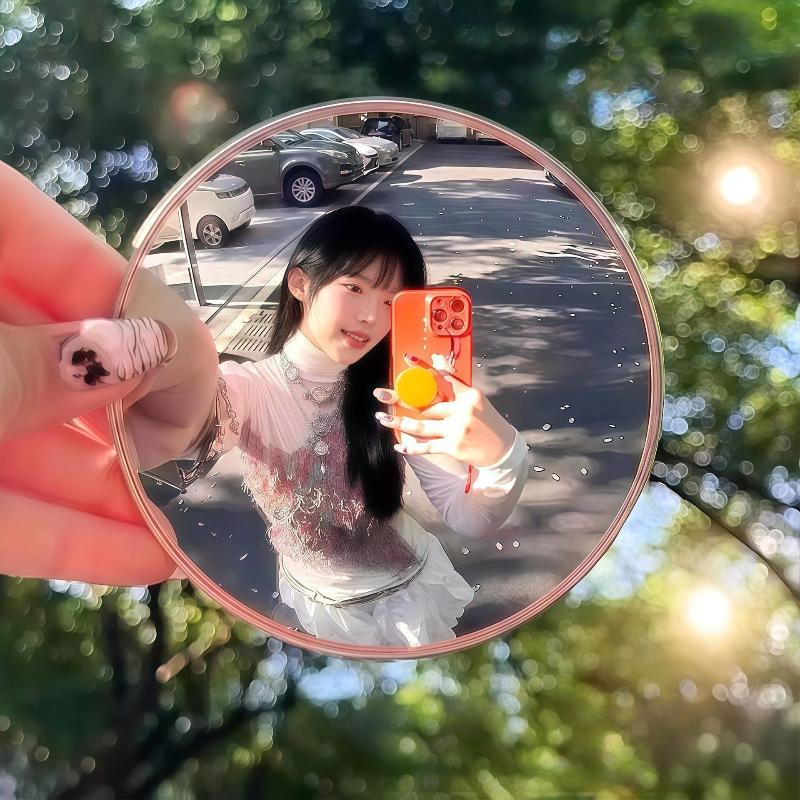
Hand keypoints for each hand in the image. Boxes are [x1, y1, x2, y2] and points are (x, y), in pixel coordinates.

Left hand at [0, 162, 217, 584]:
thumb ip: (32, 364)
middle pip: (45, 353)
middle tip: (202, 443)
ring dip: (108, 487)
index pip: (37, 239)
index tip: (194, 349)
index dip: (122, 291)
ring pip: (24, 442)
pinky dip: (61, 538)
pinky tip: (144, 559)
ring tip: (193, 514)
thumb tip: (148, 351)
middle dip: (125, 408)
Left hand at [372, 353, 516, 467]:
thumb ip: (454, 383)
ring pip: (421, 425)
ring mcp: (457, 429)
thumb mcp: (475, 399)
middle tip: (380, 394)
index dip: (423, 368)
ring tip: (382, 418)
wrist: (502, 449)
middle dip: (400, 398)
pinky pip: (427, 446)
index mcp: (468, 395)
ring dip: (399, 422)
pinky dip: (412, 447)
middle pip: (425, 403)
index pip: (442, 378)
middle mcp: (463, 410)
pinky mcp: (453, 447)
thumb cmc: (486, 421)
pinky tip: (398, 445)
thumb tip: (437, 359)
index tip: (406, 359)